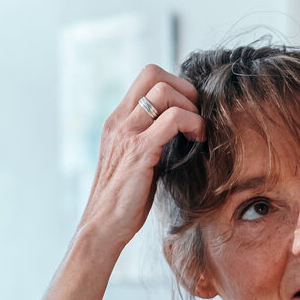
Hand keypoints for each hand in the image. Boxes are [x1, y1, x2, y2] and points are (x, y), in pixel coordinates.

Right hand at [78, 66, 201, 249]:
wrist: (102, 227)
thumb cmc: (124, 200)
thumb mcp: (138, 160)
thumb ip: (153, 139)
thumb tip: (184, 129)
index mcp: (118, 120)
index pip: (146, 76)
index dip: (175, 85)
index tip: (190, 110)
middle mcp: (119, 121)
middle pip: (153, 73)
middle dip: (185, 88)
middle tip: (197, 116)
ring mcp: (126, 133)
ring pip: (163, 90)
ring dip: (191, 106)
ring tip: (198, 130)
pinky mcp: (138, 151)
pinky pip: (171, 119)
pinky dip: (192, 123)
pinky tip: (197, 140)